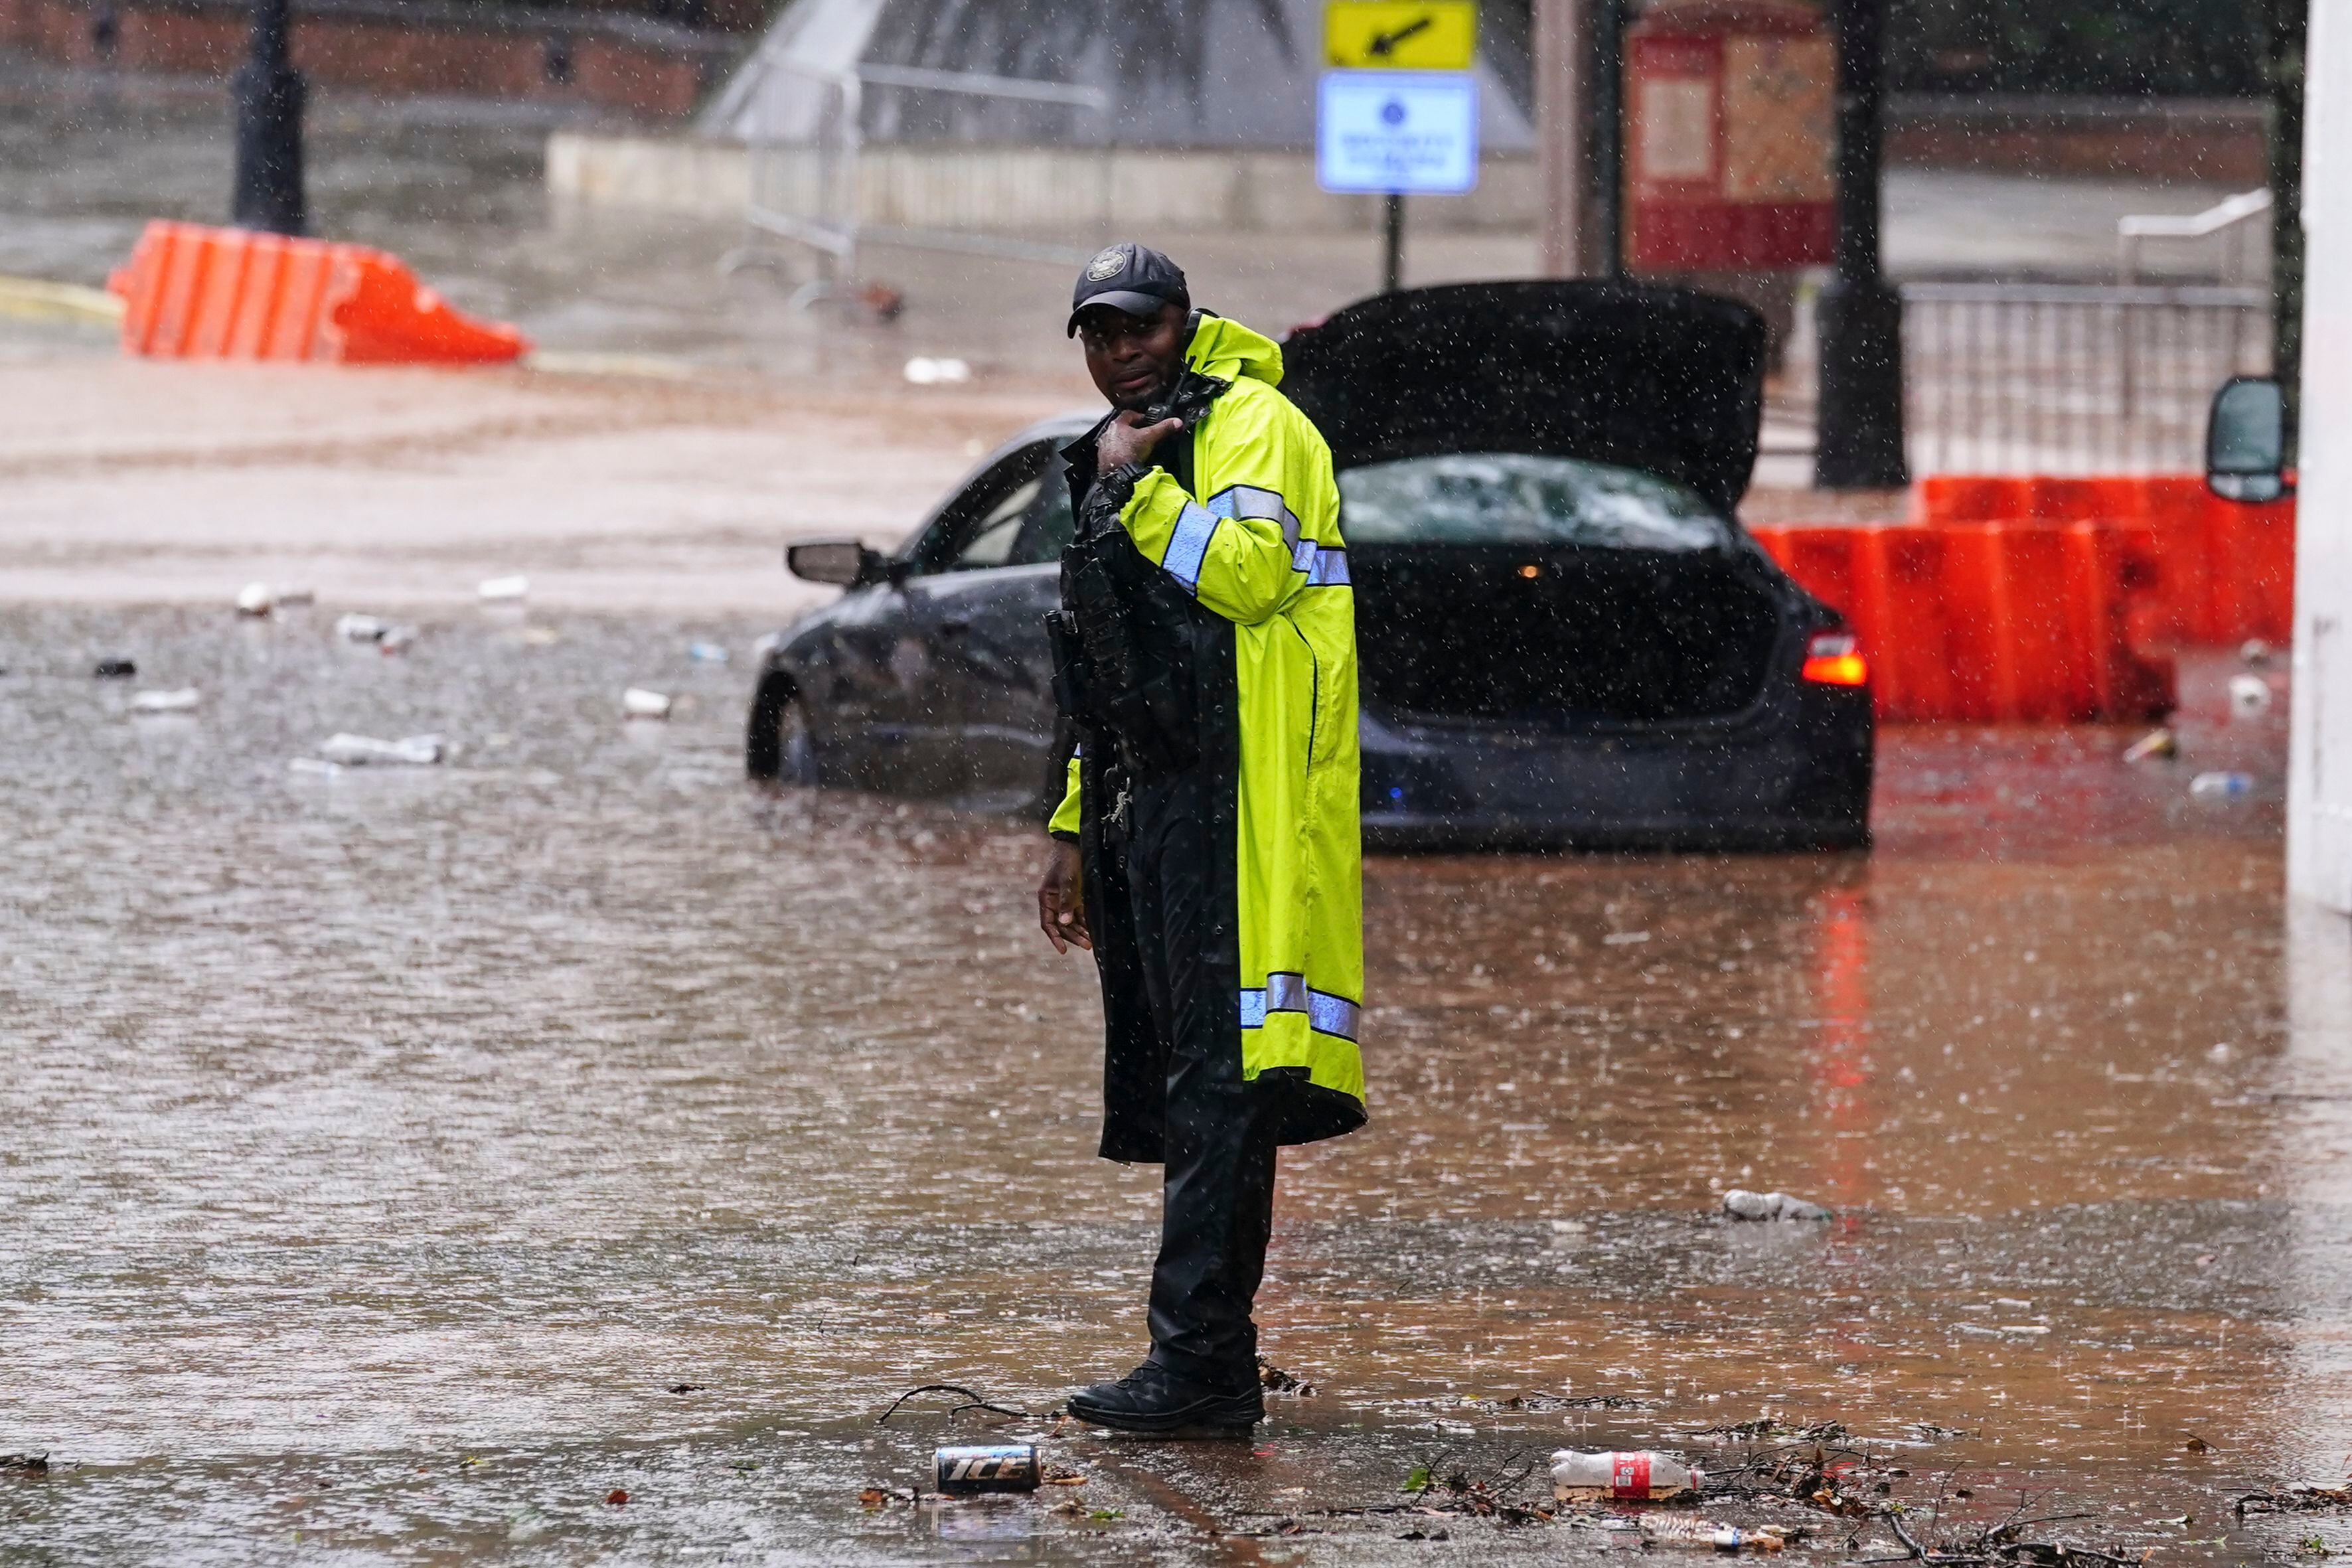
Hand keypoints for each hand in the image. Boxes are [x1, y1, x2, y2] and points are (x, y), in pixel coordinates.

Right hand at [1036, 839, 1091, 953]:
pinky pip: (1078, 914)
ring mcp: (1064, 900)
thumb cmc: (1067, 861)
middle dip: (1073, 937)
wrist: (1074, 845)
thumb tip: (1064, 922)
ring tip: (1091, 942)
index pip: (1048, 924)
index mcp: (1046, 899)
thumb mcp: (1067, 881)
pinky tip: (1092, 931)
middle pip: (1061, 926)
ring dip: (1080, 932)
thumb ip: (1066, 901)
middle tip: (1086, 946)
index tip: (1063, 950)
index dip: (1055, 938)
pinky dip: (1084, 923)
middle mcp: (1053, 902)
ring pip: (1070, 922)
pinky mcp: (1075, 897)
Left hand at [1096, 410, 1180, 471]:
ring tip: (1137, 448)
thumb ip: (1163, 429)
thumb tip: (1177, 422)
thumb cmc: (1129, 453)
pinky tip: (1129, 459)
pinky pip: (1113, 453)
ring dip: (1126, 442)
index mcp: (1117, 424)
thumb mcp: (1150, 438)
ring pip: (1117, 441)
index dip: (1140, 417)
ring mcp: (1104, 447)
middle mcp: (1108, 434)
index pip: (1129, 414)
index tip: (1148, 421)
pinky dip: (1121, 454)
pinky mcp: (1103, 459)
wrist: (1117, 475)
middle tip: (1144, 435)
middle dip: (1133, 430)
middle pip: (1122, 427)